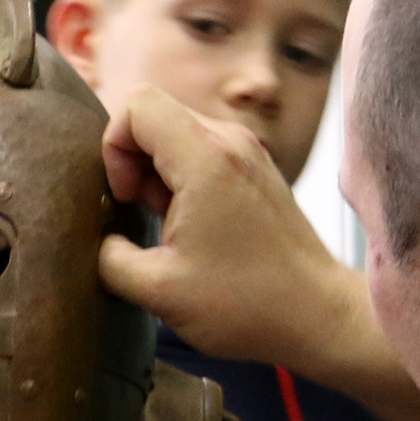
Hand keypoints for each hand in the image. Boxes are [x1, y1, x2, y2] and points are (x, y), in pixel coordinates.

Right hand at [99, 87, 366, 375]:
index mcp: (206, 158)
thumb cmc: (247, 305)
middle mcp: (231, 140)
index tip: (126, 198)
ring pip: (178, 134)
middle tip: (144, 215)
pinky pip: (203, 153)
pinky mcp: (256, 170)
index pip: (137, 106)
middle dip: (133, 162)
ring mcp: (248, 152)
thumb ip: (111, 259)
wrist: (317, 315)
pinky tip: (192, 228)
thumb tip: (102, 242)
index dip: (114, 148)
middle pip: (155, 115)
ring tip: (170, 226)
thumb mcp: (159, 291)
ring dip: (158, 175)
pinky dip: (183, 181)